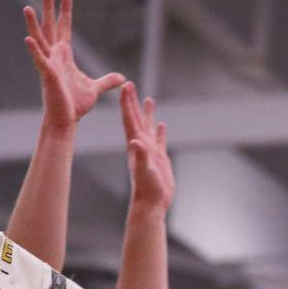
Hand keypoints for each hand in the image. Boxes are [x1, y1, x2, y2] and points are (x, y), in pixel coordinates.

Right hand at [24, 0, 124, 128]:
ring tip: (28, 7)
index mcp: (64, 57)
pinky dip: (34, 50)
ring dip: (34, 24)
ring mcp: (49, 65)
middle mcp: (54, 57)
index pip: (64, 29)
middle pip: (50, 28)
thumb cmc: (76, 104)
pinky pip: (40, 61)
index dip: (65, 12)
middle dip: (48, 9)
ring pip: (40, 40)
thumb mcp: (96, 88)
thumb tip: (121, 77)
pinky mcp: (48, 77)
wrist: (67, 120)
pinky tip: (27, 39)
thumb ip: (107, 81)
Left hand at [120, 85, 173, 214]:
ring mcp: (149, 151)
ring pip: (148, 127)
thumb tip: (136, 141)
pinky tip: (162, 124)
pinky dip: (159, 131)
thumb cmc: (147, 189)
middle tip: (129, 85)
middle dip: (133, 102)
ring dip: (147, 113)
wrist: (151, 203)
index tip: (126, 86)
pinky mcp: (158, 158)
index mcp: (136, 144)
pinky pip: (159, 140)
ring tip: (148, 99)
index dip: (128, 102)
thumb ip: (140, 156)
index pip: (131, 118)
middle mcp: (140, 145)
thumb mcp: (143, 170)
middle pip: (136, 118)